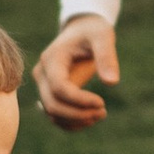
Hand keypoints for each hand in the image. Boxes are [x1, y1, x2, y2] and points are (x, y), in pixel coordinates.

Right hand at [33, 14, 118, 131]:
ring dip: (75, 121)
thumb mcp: (103, 36)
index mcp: (52, 59)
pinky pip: (55, 115)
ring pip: (51, 113)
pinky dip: (71, 123)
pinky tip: (91, 118)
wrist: (82, 30)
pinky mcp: (49, 93)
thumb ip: (107, 57)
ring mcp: (43, 85)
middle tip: (103, 112)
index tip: (102, 103)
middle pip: (52, 104)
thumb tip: (112, 83)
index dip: (80, 100)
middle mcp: (42, 74)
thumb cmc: (93, 31)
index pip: (59, 88)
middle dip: (78, 114)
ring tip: (100, 114)